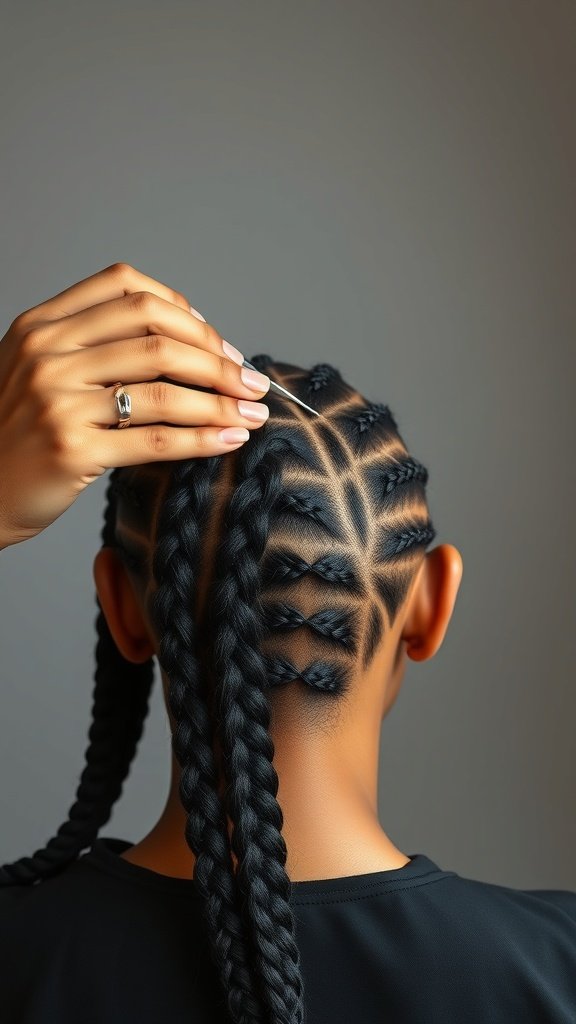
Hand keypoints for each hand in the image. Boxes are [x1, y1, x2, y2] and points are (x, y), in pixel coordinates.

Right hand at [0, 262, 270, 548]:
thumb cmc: (17, 433)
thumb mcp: (37, 369)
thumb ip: (90, 346)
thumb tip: (186, 344)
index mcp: (42, 324)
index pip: (127, 289)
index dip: (184, 311)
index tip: (217, 342)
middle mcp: (47, 353)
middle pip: (156, 334)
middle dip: (217, 357)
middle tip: (251, 382)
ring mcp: (58, 400)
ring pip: (164, 388)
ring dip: (222, 401)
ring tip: (253, 413)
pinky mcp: (71, 448)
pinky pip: (155, 438)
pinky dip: (202, 438)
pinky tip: (229, 440)